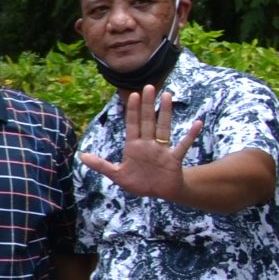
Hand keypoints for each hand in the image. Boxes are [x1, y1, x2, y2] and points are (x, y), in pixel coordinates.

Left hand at [78, 85, 202, 201]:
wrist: (159, 193)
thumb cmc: (139, 181)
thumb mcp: (117, 175)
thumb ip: (101, 165)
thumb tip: (81, 156)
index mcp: (133, 146)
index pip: (132, 124)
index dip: (132, 110)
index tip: (133, 94)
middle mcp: (148, 144)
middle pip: (147, 121)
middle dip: (147, 104)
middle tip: (149, 86)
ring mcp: (162, 150)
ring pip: (164, 128)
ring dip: (165, 113)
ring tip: (167, 96)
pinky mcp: (174, 159)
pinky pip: (183, 145)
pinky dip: (190, 135)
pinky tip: (197, 123)